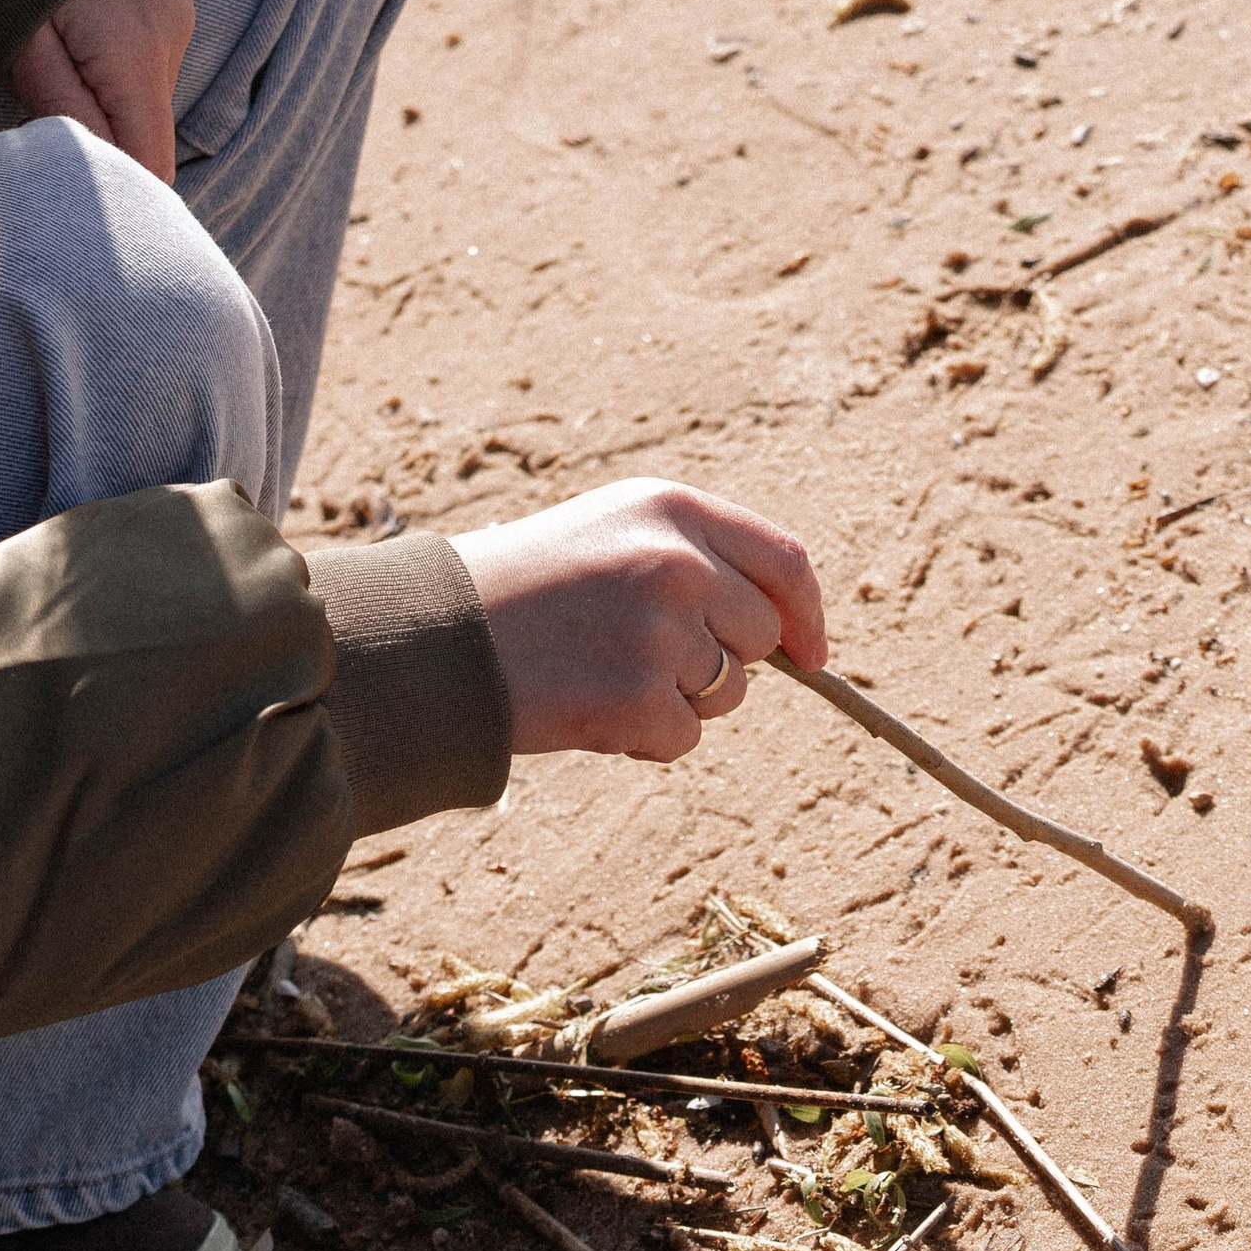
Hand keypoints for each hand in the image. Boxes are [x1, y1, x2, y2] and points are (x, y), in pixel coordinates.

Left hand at [0, 0, 201, 185]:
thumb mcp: (11, 33)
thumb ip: (59, 109)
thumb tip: (99, 174)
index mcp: (132, 60)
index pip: (151, 168)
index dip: (122, 193)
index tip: (79, 192)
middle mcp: (171, 37)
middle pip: (146, 126)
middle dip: (103, 132)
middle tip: (41, 100)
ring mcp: (180, 1)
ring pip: (146, 82)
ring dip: (106, 82)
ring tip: (53, 36)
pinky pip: (153, 37)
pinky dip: (119, 42)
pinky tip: (81, 3)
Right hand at [457, 478, 825, 760]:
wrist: (438, 637)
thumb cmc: (523, 589)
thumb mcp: (612, 535)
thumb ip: (694, 560)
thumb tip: (783, 630)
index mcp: (672, 510)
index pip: (784, 561)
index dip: (806, 613)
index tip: (811, 652)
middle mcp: (677, 563)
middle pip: (759, 636)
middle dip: (721, 661)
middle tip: (644, 659)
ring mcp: (662, 632)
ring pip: (726, 692)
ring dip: (678, 701)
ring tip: (603, 675)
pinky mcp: (641, 698)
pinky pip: (684, 738)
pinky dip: (646, 740)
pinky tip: (590, 710)